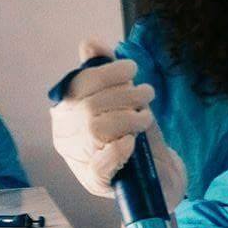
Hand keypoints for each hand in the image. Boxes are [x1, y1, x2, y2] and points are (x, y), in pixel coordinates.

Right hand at [51, 37, 185, 207]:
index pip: (77, 87)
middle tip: (147, 93)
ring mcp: (80, 162)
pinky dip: (119, 150)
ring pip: (95, 131)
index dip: (105, 73)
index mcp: (67, 115)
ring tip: (146, 116)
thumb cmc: (139, 137)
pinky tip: (132, 143)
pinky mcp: (97, 184)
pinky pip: (101, 164)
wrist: (160, 178)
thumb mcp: (125, 102)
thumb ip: (107, 76)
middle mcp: (67, 138)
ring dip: (128, 118)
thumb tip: (89, 43)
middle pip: (88, 107)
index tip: (130, 69)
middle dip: (123, 95)